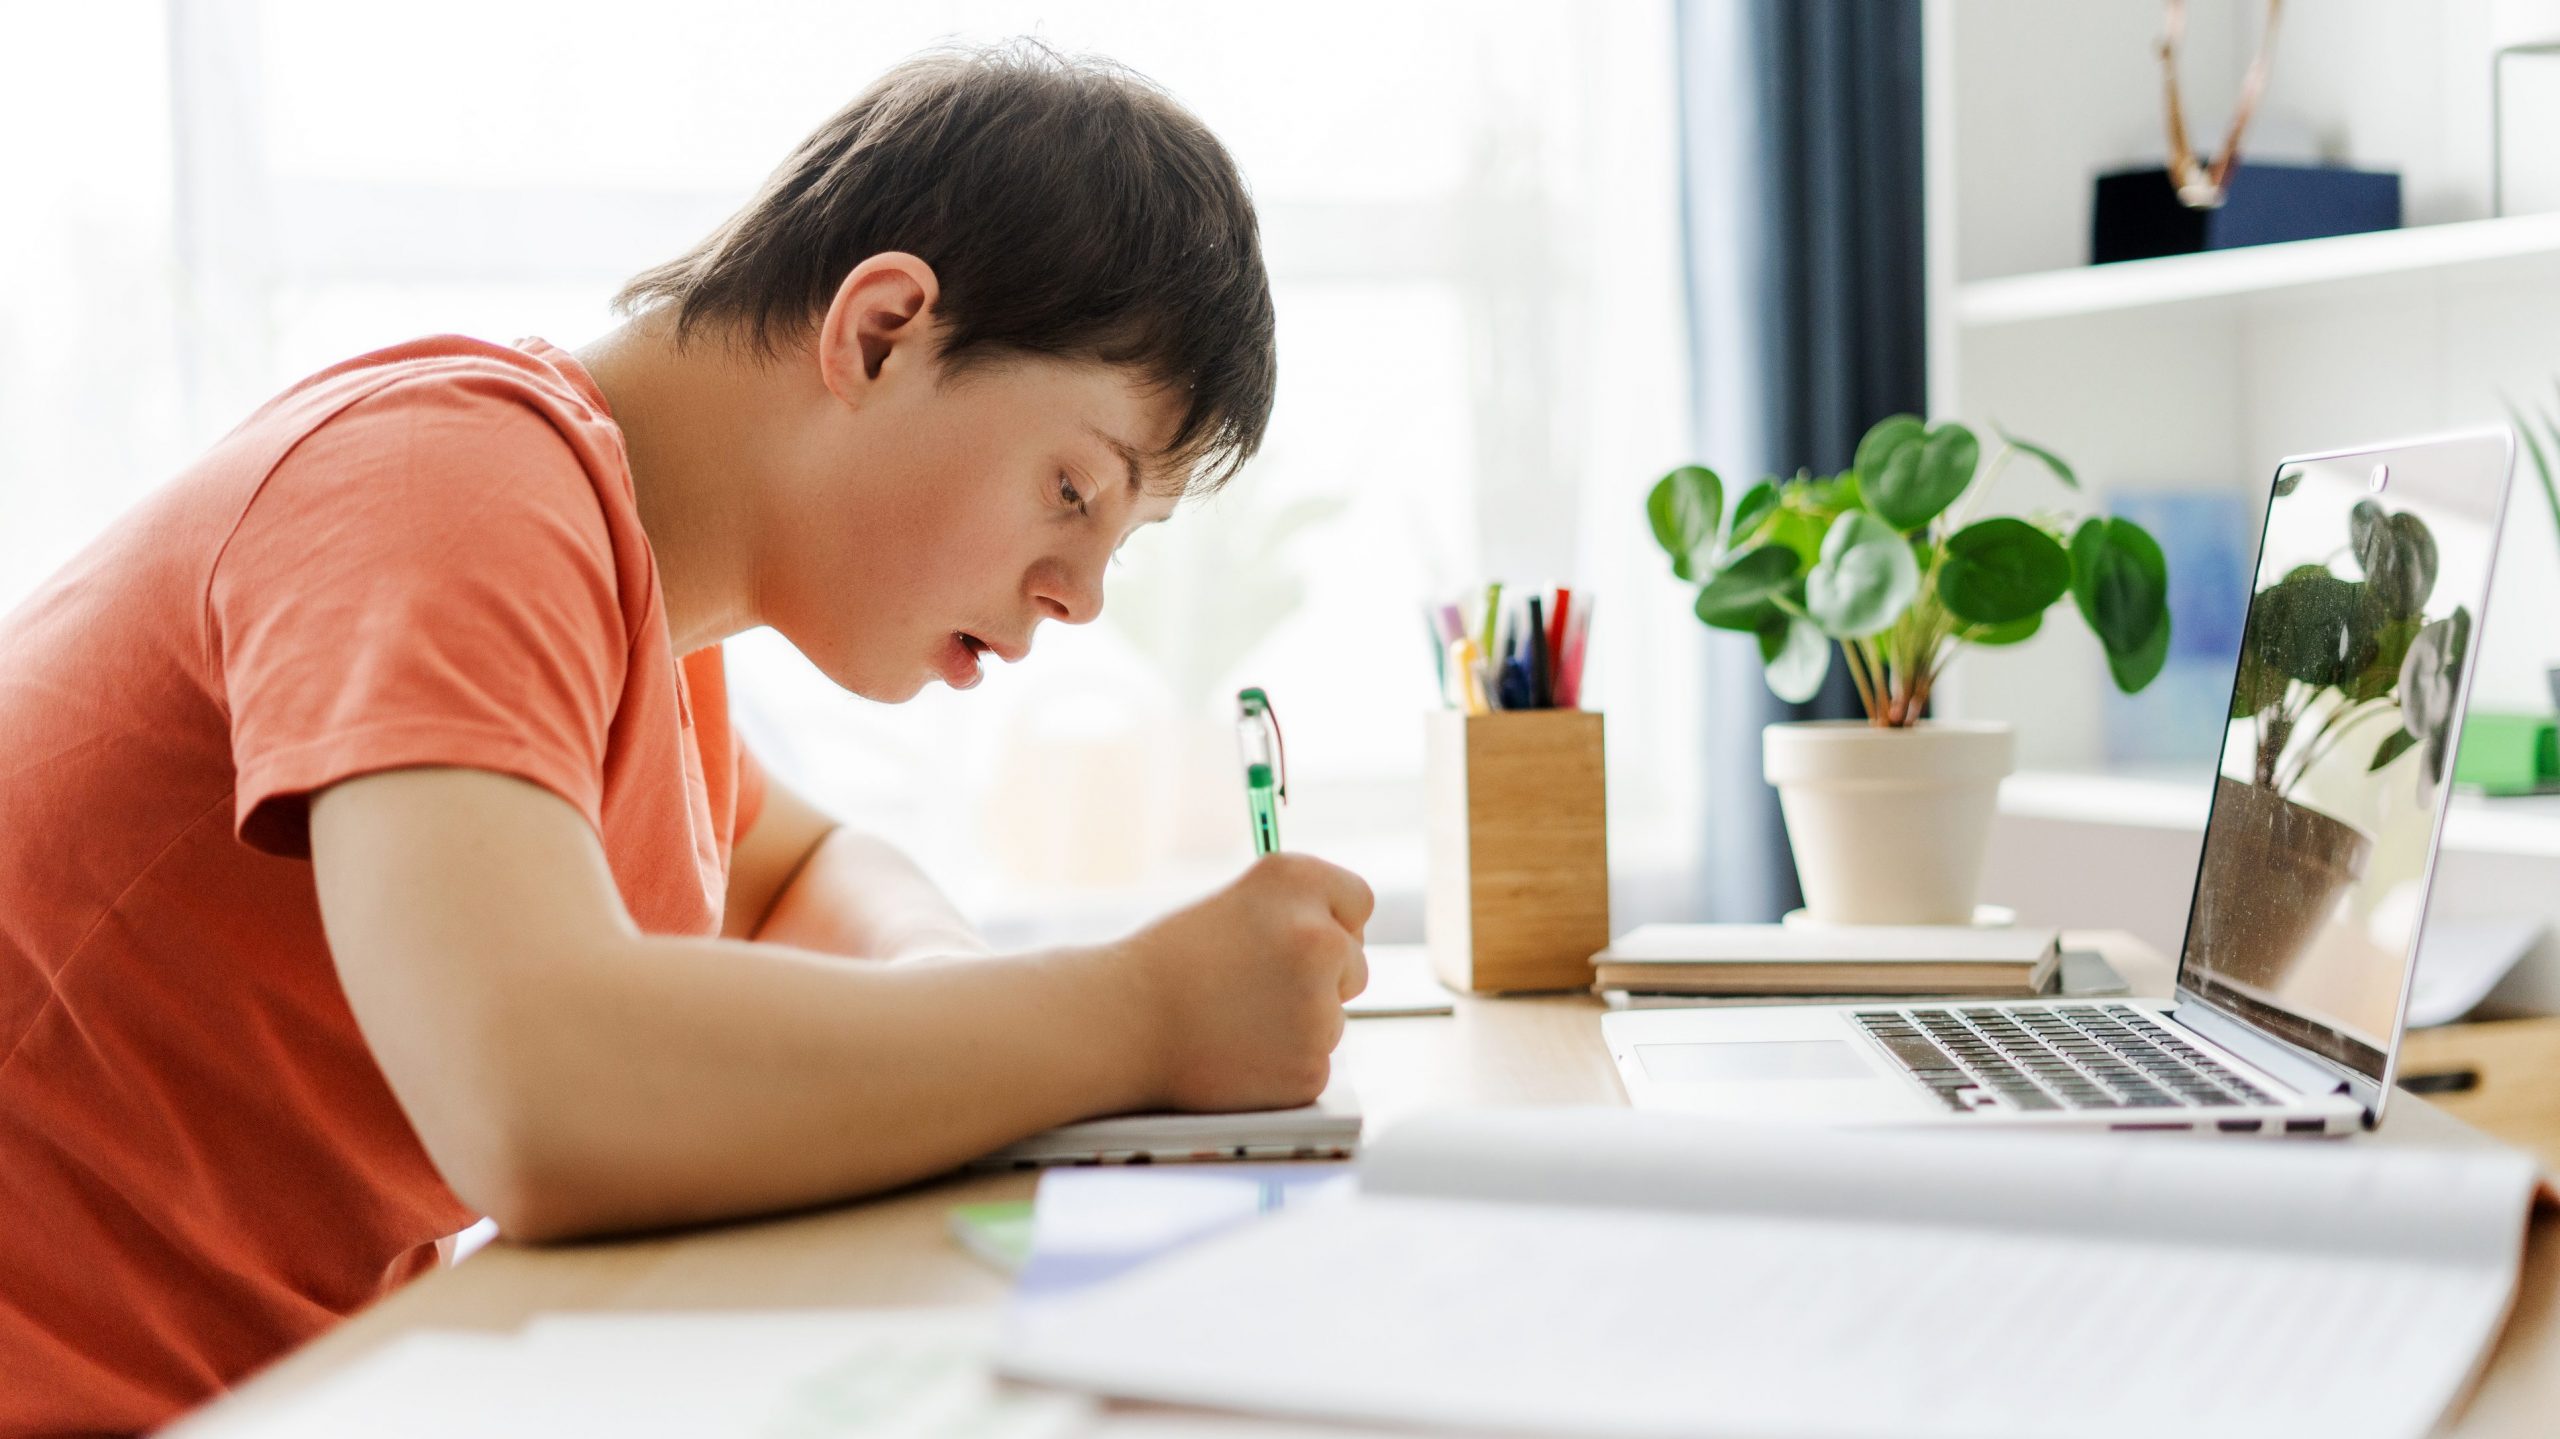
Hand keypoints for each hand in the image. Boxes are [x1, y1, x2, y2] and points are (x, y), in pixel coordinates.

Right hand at [1107, 852, 1373, 1112]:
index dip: (1330, 922)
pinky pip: (1313, 1063)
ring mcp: (1319, 1006)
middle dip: (1319, 978)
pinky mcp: (1310, 1065)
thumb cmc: (1170, 963)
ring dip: (1297, 1023)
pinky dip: (1282, 1066)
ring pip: (1333, 1018)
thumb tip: (1346, 935)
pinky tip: (1237, 1052)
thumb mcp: (1238, 904)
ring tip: (1234, 1018)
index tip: (1294, 940)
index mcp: (1298, 881)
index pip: (1358, 901)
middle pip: (1355, 963)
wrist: (1118, 1024)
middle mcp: (1320, 937)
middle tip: (1250, 985)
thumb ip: (1296, 912)